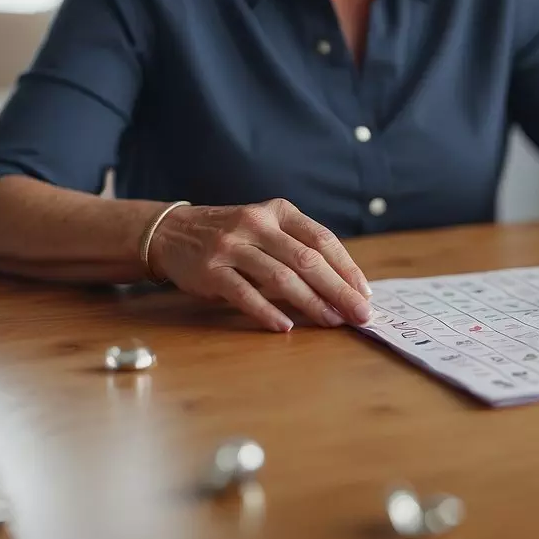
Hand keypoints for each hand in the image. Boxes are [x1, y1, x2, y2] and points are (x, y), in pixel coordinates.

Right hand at [149, 198, 371, 331]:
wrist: (172, 232)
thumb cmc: (233, 236)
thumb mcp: (267, 228)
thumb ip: (299, 249)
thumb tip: (345, 288)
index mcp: (278, 211)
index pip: (322, 239)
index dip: (347, 268)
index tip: (365, 294)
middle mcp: (256, 223)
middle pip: (307, 260)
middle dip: (339, 290)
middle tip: (360, 314)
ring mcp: (231, 245)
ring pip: (280, 277)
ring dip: (311, 303)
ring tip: (332, 322)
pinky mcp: (210, 270)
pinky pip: (244, 294)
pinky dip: (267, 311)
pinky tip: (286, 326)